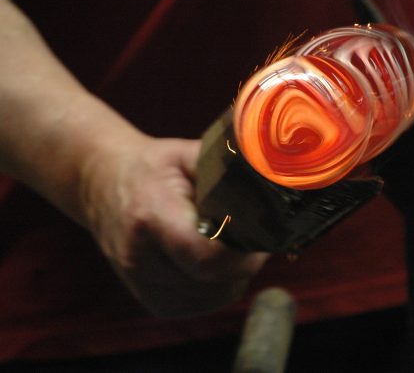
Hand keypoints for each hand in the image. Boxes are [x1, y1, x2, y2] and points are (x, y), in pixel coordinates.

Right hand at [79, 134, 268, 316]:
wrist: (100, 184)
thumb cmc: (152, 167)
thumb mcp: (186, 153)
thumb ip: (226, 167)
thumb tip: (270, 174)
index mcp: (151, 216)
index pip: (206, 254)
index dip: (242, 248)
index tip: (258, 228)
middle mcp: (141, 258)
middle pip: (217, 278)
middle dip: (246, 258)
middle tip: (253, 232)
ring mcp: (144, 285)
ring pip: (217, 296)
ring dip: (235, 273)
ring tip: (229, 241)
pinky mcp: (154, 302)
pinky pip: (205, 303)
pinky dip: (221, 285)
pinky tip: (215, 259)